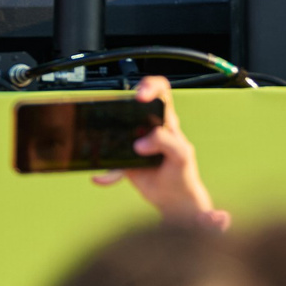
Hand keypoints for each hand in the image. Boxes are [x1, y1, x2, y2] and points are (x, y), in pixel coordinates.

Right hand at [94, 75, 228, 229]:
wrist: (174, 199)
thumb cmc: (183, 174)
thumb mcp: (182, 155)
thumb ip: (166, 142)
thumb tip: (140, 142)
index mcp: (166, 121)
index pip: (161, 92)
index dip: (150, 87)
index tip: (140, 96)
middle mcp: (149, 127)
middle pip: (132, 106)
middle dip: (122, 105)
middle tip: (117, 111)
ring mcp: (135, 142)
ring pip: (117, 130)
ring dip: (109, 136)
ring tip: (111, 147)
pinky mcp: (125, 159)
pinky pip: (111, 162)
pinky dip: (106, 172)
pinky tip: (101, 178)